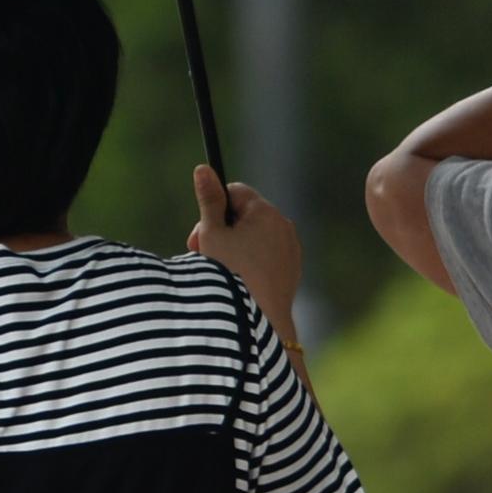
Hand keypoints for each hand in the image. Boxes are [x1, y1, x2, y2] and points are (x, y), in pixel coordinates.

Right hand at [189, 169, 302, 315]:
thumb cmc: (231, 276)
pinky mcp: (291, 271)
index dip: (213, 208)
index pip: (235, 192)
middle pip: (245, 215)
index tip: (200, 233)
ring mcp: (291, 250)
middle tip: (201, 254)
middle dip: (221, 230)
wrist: (259, 323)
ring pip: (255, 238)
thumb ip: (208, 200)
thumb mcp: (212, 234)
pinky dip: (250, 264)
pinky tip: (237, 283)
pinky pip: (266, 257)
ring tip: (219, 273)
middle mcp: (283, 226)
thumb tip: (203, 169)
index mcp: (266, 212)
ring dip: (234, 248)